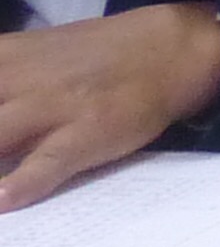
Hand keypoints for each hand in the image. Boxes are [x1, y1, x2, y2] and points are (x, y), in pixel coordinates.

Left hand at [0, 1, 219, 208]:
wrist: (176, 45)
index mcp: (5, 59)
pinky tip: (6, 200)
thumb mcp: (35, 54)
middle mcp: (18, 81)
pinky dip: (21, 184)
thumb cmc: (102, 55)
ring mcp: (53, 107)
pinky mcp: (86, 132)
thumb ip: (6, 77)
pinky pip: (46, 162)